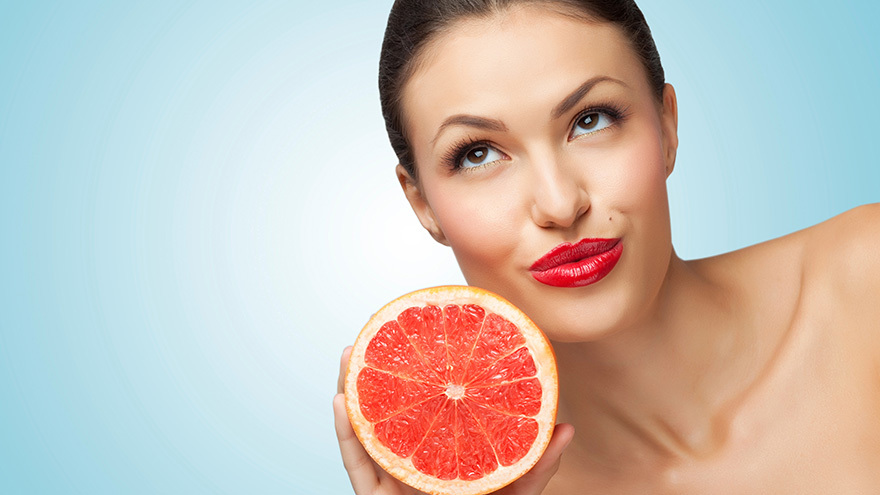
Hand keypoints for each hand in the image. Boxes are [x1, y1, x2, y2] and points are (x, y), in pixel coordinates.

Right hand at [334, 346, 574, 494]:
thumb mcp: (516, 494)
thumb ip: (536, 465)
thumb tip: (566, 428)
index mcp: (445, 455)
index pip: (431, 407)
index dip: (422, 375)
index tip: (420, 336)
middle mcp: (416, 463)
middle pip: (392, 411)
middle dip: (380, 372)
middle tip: (375, 332)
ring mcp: (392, 482)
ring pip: (366, 431)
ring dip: (354, 390)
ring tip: (349, 354)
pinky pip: (356, 467)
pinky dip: (345, 434)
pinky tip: (342, 401)